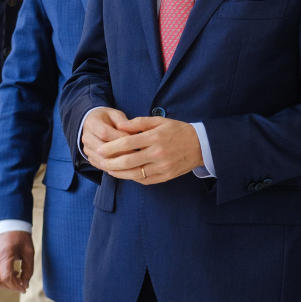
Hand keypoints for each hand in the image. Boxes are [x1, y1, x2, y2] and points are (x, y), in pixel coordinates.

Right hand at [0, 230, 33, 292]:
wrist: (9, 224)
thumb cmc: (21, 237)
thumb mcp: (29, 252)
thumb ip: (28, 270)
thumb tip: (25, 285)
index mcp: (5, 254)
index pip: (6, 277)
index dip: (15, 286)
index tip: (24, 288)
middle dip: (10, 287)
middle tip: (21, 286)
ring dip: (5, 284)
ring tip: (17, 278)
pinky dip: (2, 278)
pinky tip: (12, 273)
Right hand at [80, 107, 134, 167]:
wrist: (93, 123)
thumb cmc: (107, 118)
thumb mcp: (115, 114)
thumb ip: (123, 122)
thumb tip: (132, 133)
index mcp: (92, 123)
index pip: (105, 133)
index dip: (120, 138)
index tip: (134, 141)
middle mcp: (86, 137)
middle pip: (102, 149)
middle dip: (120, 152)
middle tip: (135, 154)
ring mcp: (86, 149)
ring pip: (102, 160)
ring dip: (117, 162)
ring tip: (132, 162)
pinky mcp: (90, 158)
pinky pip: (101, 166)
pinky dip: (113, 168)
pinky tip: (125, 167)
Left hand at [89, 115, 203, 184]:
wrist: (201, 145)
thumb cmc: (178, 130)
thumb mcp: (159, 121)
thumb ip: (138, 123)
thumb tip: (119, 126)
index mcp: (155, 137)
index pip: (127, 143)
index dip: (110, 147)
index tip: (99, 148)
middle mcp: (158, 154)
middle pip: (128, 161)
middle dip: (110, 162)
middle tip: (99, 161)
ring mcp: (162, 167)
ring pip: (134, 174)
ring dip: (118, 173)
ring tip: (108, 169)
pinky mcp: (165, 177)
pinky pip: (145, 180)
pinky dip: (132, 178)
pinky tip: (123, 174)